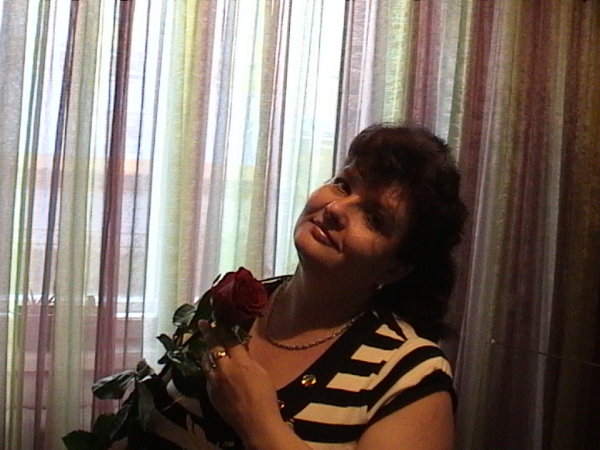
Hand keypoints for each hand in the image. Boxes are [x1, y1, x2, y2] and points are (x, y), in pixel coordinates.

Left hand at [198, 321, 281, 442]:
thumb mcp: (261, 373)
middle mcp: (224, 369)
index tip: (218, 320)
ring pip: (206, 362)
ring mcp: (215, 382)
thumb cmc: (265, 397)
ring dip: (206, 353)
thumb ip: (248, 360)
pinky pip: (207, 376)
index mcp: (240, 361)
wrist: (256, 422)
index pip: (229, 339)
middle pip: (213, 346)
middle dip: (208, 333)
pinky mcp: (210, 393)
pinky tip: (212, 370)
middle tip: (202, 323)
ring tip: (206, 347)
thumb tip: (241, 350)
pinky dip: (209, 370)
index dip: (223, 328)